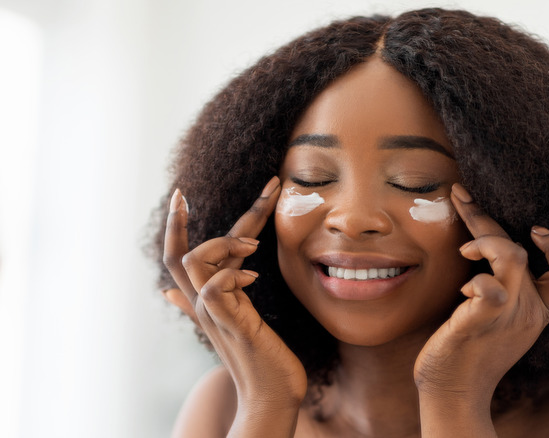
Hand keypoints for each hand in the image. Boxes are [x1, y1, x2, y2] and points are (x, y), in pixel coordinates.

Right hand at [162, 176, 307, 413]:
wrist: (271, 396)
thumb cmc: (259, 358)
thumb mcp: (234, 322)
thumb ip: (209, 301)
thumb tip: (171, 291)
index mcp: (208, 298)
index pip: (182, 255)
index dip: (179, 226)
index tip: (180, 194)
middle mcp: (204, 304)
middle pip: (177, 255)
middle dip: (182, 220)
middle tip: (195, 194)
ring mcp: (215, 315)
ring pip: (192, 264)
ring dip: (222, 244)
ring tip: (252, 247)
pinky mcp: (230, 324)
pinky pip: (213, 290)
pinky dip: (232, 275)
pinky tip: (254, 276)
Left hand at [414, 183, 548, 410]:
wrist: (455, 392)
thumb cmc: (470, 350)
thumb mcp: (496, 315)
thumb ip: (500, 284)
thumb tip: (484, 245)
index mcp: (537, 309)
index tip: (534, 228)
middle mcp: (528, 311)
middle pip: (526, 251)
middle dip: (487, 216)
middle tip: (461, 194)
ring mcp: (508, 316)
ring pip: (514, 258)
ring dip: (485, 242)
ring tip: (464, 249)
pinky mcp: (482, 321)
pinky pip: (490, 289)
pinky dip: (476, 279)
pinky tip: (463, 289)